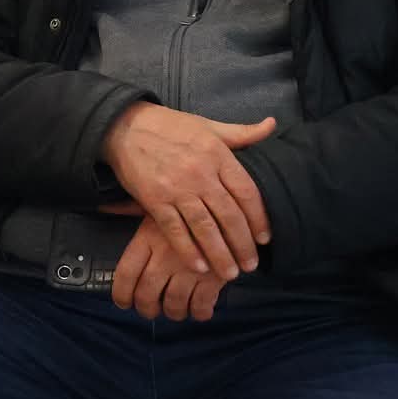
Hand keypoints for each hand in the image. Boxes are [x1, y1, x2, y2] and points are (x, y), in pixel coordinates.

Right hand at [100, 102, 274, 281]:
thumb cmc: (169, 126)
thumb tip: (272, 125)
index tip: (265, 239)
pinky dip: (188, 250)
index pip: (247, 193)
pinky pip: (175, 230)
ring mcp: (176, 189)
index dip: (259, 219)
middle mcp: (200, 174)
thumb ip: (242, 133)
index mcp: (217, 155)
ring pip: (205, 228)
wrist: (125, 126)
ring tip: (230, 273)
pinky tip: (200, 266)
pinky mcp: (154, 200)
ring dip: (220, 254)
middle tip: (250, 265)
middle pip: (229, 216)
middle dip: (243, 244)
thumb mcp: (208, 125)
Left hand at [111, 215, 230, 321]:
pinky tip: (197, 308)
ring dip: (172, 312)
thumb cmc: (188, 204)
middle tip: (150, 310)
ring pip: (173, 305)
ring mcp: (189, 269)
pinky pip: (200, 306)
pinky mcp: (213, 278)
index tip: (123, 301)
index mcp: (147, 238)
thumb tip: (104, 206)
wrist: (230, 206)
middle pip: (147, 295)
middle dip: (146, 309)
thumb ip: (129, 209)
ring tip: (174, 309)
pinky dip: (198, 312)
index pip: (125, 273)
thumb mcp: (157, 202)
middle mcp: (165, 256)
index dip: (121, 294)